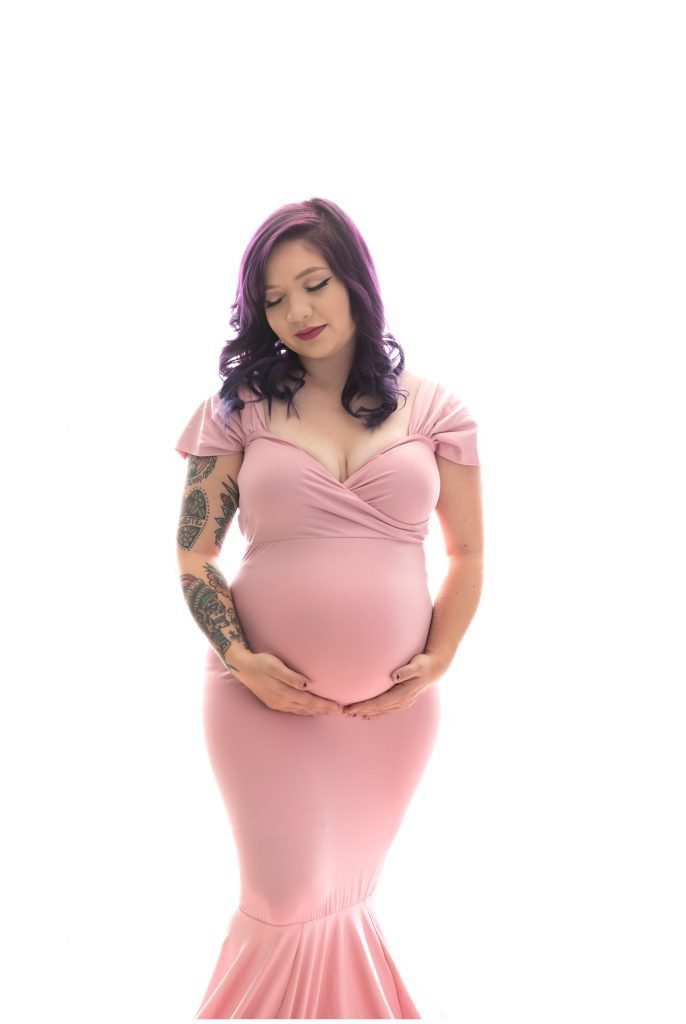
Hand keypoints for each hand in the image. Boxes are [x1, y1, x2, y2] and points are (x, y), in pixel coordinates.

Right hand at [228, 650, 342, 716]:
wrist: (242, 667)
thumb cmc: (260, 663)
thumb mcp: (275, 666)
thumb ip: (291, 676)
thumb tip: (308, 685)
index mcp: (284, 693)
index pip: (309, 702)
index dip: (323, 705)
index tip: (336, 706)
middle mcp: (281, 701)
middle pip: (307, 708)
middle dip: (323, 710)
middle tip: (338, 711)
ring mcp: (277, 704)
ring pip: (300, 711)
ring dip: (314, 712)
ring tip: (327, 712)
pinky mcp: (273, 703)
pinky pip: (293, 710)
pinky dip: (304, 711)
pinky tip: (309, 710)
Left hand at [342, 652, 447, 718]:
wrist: (435, 669)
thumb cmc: (424, 664)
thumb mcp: (417, 665)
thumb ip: (406, 670)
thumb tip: (394, 676)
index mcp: (403, 694)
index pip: (379, 703)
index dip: (364, 706)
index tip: (350, 708)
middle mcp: (402, 702)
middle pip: (378, 709)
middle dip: (361, 711)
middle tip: (344, 712)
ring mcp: (403, 703)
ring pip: (381, 711)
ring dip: (367, 713)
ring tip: (352, 714)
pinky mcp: (403, 701)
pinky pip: (386, 710)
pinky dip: (376, 713)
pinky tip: (367, 714)